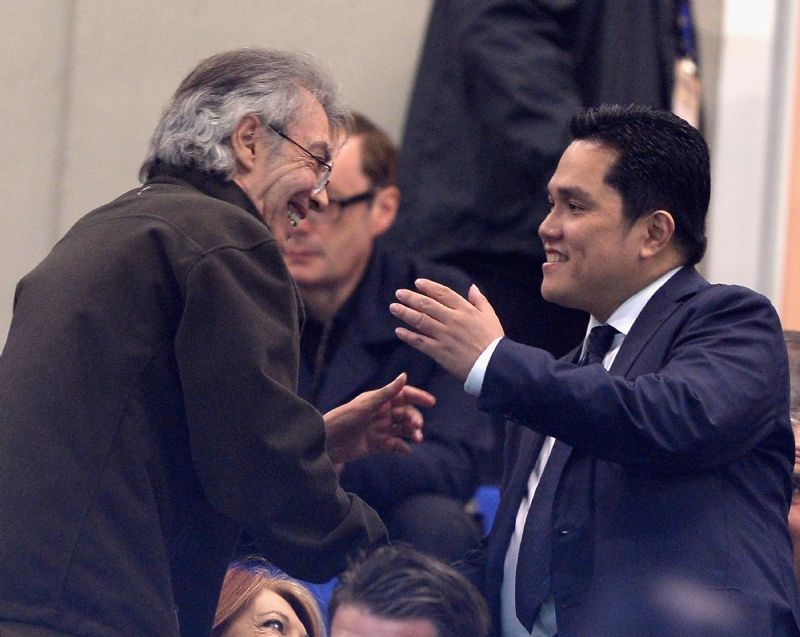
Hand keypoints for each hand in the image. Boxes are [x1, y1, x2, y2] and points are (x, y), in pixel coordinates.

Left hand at [324, 372, 434, 464]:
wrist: (325, 444)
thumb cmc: (342, 419)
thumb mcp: (365, 405)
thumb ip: (387, 392)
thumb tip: (404, 376)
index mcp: (379, 400)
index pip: (403, 395)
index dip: (418, 396)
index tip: (431, 402)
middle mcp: (381, 413)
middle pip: (405, 413)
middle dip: (414, 418)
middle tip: (417, 427)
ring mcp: (379, 429)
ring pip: (402, 429)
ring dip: (412, 433)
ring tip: (417, 439)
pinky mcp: (376, 445)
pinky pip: (394, 445)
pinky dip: (402, 448)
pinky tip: (407, 451)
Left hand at [389, 279, 503, 380]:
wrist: (494, 366)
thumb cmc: (494, 341)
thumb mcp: (490, 317)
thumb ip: (480, 301)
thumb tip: (472, 287)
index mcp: (465, 310)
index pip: (443, 293)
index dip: (429, 287)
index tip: (417, 283)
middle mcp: (452, 320)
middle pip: (427, 305)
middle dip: (411, 298)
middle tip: (399, 293)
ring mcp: (445, 335)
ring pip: (420, 321)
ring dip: (405, 313)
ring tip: (394, 307)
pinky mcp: (440, 351)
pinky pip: (420, 341)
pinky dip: (408, 336)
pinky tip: (399, 331)